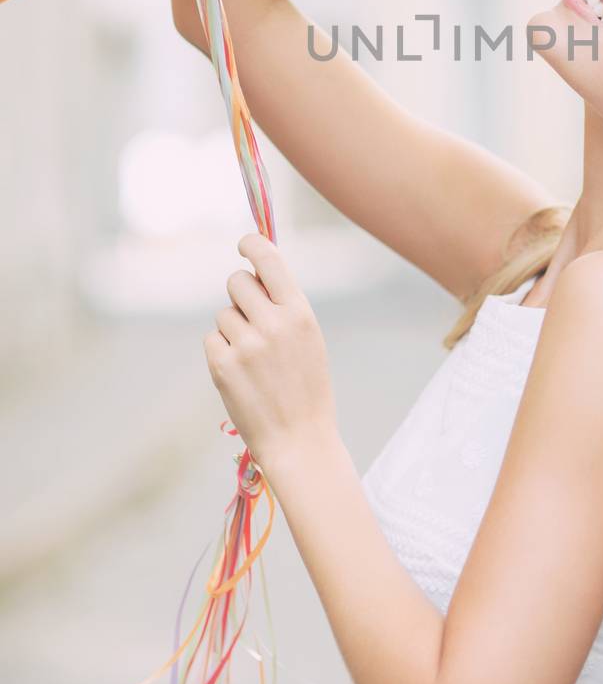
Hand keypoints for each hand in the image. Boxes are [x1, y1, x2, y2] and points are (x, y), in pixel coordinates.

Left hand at [204, 233, 338, 477]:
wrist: (299, 439)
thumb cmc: (306, 386)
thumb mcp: (308, 338)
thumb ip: (285, 306)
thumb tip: (256, 272)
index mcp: (300, 312)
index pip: (269, 259)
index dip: (252, 244)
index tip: (244, 244)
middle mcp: (273, 323)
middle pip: (237, 282)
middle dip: (240, 295)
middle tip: (252, 320)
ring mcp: (246, 345)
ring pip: (223, 314)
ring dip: (232, 329)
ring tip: (254, 359)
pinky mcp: (223, 366)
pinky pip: (212, 339)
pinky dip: (221, 352)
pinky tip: (241, 373)